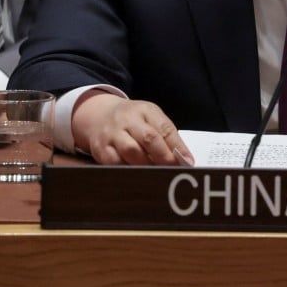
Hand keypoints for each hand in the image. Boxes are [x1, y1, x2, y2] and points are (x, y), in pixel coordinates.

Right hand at [71, 93, 192, 165]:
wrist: (99, 115)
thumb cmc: (132, 120)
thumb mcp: (151, 119)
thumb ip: (167, 137)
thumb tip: (186, 160)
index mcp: (145, 110)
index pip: (165, 128)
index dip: (178, 147)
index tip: (188, 162)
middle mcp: (128, 119)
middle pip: (149, 138)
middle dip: (164, 157)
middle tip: (173, 171)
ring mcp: (112, 133)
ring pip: (131, 151)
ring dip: (147, 166)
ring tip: (156, 176)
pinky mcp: (100, 148)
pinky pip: (115, 163)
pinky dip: (128, 171)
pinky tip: (137, 176)